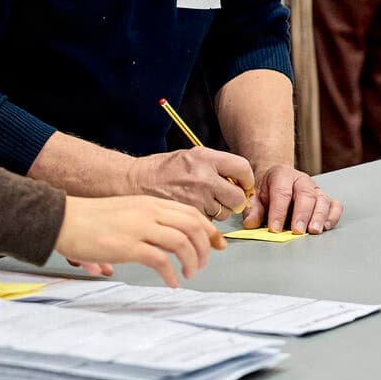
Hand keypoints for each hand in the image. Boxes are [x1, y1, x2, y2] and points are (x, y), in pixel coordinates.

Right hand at [54, 195, 223, 287]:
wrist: (63, 219)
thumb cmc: (88, 219)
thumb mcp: (123, 212)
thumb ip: (142, 225)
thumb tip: (152, 251)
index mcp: (149, 203)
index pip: (191, 212)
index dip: (208, 230)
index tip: (215, 245)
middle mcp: (149, 212)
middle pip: (192, 225)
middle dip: (204, 247)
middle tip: (202, 263)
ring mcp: (139, 228)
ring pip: (182, 242)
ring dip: (192, 260)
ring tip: (189, 274)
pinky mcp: (128, 246)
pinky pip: (161, 261)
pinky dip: (171, 274)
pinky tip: (171, 282)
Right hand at [125, 148, 255, 217]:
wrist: (134, 181)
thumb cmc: (162, 170)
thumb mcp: (190, 156)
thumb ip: (215, 167)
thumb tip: (241, 184)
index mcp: (205, 158)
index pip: (242, 168)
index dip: (246, 180)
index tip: (243, 184)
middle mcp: (203, 177)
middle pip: (237, 197)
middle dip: (234, 201)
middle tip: (223, 199)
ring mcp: (195, 197)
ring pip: (223, 213)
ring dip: (217, 212)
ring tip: (199, 203)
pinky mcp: (188, 214)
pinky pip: (208, 223)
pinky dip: (203, 221)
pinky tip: (190, 210)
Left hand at [245, 164, 340, 233]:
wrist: (277, 180)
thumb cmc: (266, 190)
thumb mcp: (255, 196)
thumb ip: (253, 210)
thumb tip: (250, 224)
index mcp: (282, 175)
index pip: (282, 193)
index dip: (278, 212)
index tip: (275, 229)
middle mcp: (301, 180)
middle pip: (306, 195)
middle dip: (302, 214)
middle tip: (297, 231)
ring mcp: (315, 189)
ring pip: (322, 200)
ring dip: (319, 216)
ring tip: (313, 231)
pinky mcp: (325, 199)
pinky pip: (334, 206)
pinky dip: (332, 216)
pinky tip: (325, 226)